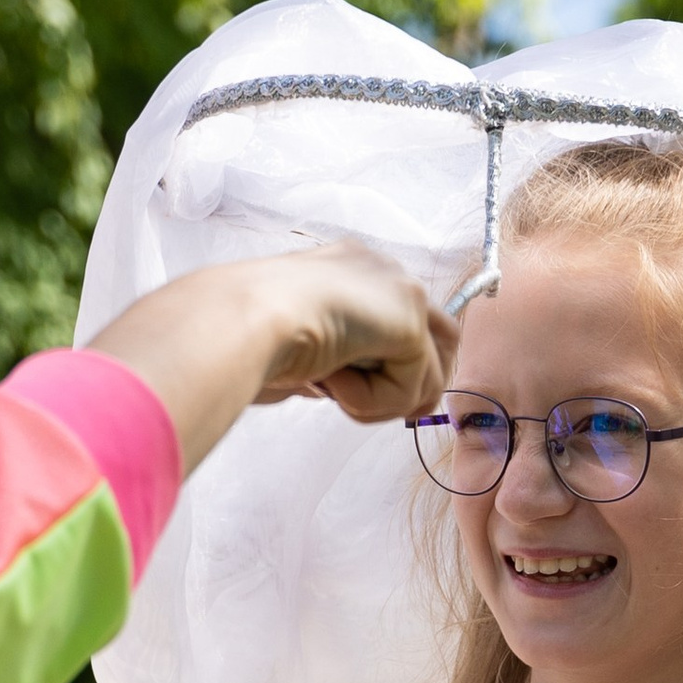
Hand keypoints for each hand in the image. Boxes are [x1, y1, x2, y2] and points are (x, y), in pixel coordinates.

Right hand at [89, 249, 454, 472]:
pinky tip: (332, 381)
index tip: (391, 400)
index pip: (406, 316)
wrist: (238, 322)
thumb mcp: (300, 348)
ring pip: (427, 369)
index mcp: (349, 269)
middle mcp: (380, 270)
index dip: (407, 365)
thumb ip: (335, 361)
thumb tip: (345, 388)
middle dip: (423, 384)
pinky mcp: (407, 318)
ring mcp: (398, 289)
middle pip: (443, 335)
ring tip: (333, 389)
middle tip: (395, 413)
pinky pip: (412, 386)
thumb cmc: (245, 338)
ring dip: (384, 400)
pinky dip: (373, 402)